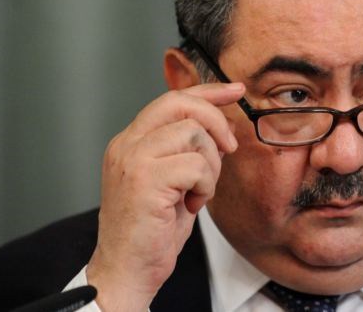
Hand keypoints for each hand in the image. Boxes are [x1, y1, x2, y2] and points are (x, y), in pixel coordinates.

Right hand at [86, 83, 244, 310]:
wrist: (127, 271)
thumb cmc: (152, 232)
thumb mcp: (177, 183)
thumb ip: (191, 152)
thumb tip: (222, 129)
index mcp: (131, 142)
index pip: (172, 99)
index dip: (208, 90)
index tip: (235, 90)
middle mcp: (126, 144)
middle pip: (180, 103)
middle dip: (216, 120)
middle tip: (230, 148)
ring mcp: (132, 159)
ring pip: (194, 134)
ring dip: (210, 166)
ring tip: (198, 192)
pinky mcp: (144, 179)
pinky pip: (196, 165)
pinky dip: (205, 186)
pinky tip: (191, 205)